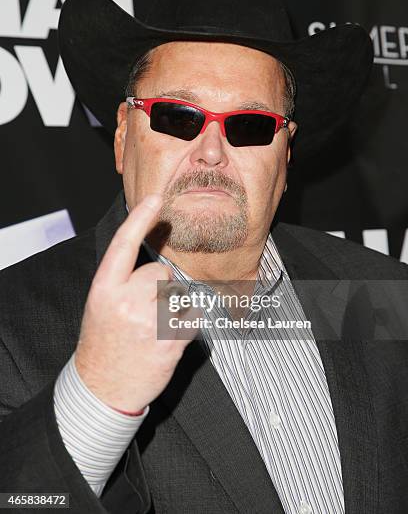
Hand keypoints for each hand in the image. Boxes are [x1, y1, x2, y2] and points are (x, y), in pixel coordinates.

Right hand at [75, 194, 198, 412]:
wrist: (102, 389)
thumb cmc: (104, 343)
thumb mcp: (102, 305)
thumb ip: (124, 282)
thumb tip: (156, 265)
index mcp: (104, 289)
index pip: (124, 245)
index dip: (140, 219)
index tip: (155, 198)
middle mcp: (125, 301)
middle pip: (161, 272)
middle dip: (159, 288)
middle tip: (142, 313)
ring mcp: (148, 322)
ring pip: (179, 295)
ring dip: (173, 309)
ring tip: (152, 331)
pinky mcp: (169, 341)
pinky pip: (191, 319)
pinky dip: (184, 328)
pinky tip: (164, 343)